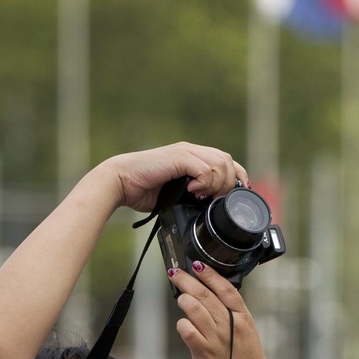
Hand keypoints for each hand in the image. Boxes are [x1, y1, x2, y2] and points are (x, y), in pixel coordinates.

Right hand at [104, 142, 247, 212]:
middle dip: (228, 183)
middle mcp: (191, 150)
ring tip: (201, 197)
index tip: (238, 193)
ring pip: (220, 164)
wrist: (120, 182)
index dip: (237, 176)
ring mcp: (185, 152)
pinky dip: (204, 183)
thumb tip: (206, 208)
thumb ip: (190, 195)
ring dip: (216, 185)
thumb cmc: (140, 189)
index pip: (225, 161)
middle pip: (227, 160)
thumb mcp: (173, 194)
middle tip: (215, 200)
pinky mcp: (179, 157)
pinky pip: (205, 169)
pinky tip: (192, 192)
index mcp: (191, 156)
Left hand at [168, 262, 278, 358]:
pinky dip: (182, 324)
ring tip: (180, 298)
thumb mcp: (247, 336)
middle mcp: (230, 326)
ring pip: (195, 308)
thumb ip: (232, 318)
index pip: (226, 289)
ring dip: (183, 300)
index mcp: (244, 319)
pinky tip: (183, 324)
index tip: (197, 264)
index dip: (210, 274)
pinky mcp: (203, 352)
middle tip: (175, 273)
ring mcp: (216, 339)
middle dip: (187, 281)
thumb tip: (211, 301)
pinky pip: (187, 330)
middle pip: (206, 295)